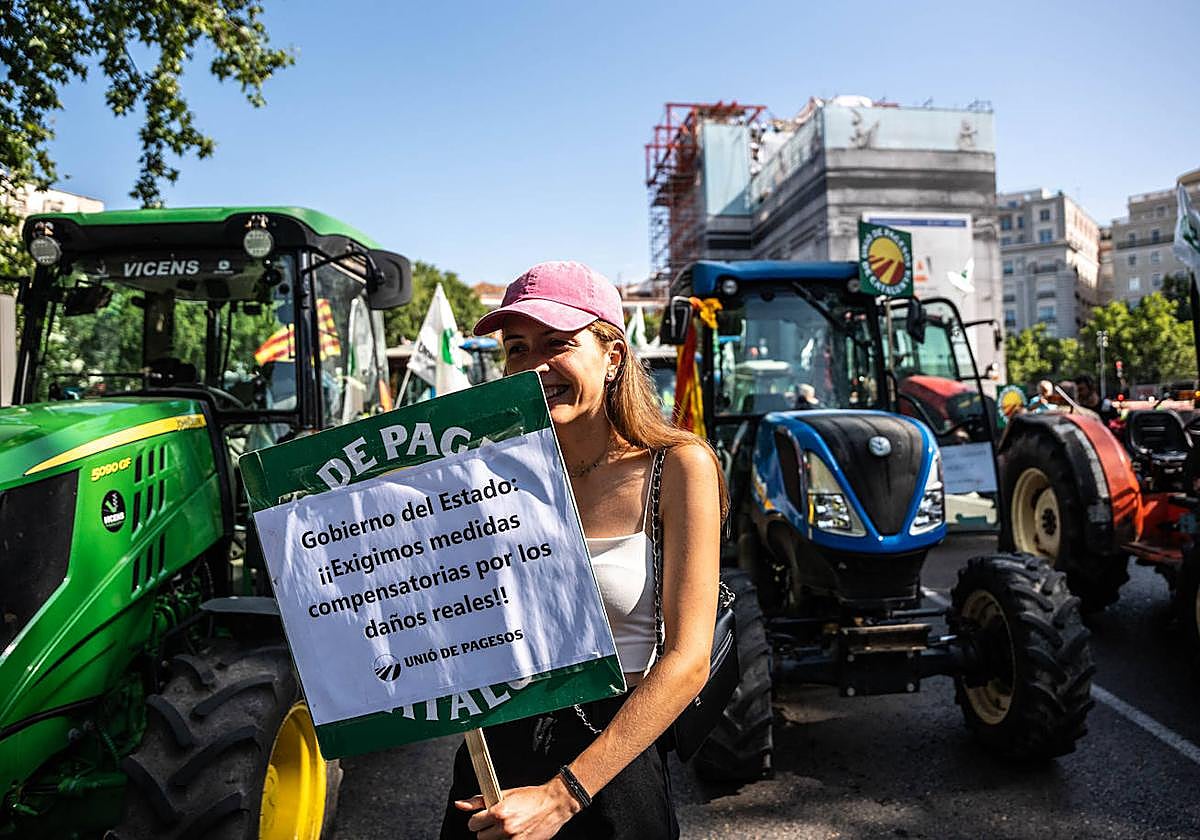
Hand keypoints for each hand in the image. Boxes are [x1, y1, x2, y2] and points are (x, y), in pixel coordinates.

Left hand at [454, 776, 580, 839]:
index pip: (473, 824)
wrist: (554, 804)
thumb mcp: (504, 794)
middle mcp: (504, 827)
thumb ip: (479, 801)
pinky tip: (515, 834)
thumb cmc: (530, 797)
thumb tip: (459, 804)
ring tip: (508, 828)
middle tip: (498, 823)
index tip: (484, 819)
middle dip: (486, 830)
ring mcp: (513, 839)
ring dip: (497, 838)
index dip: (478, 820)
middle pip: (480, 837)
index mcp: (498, 812)